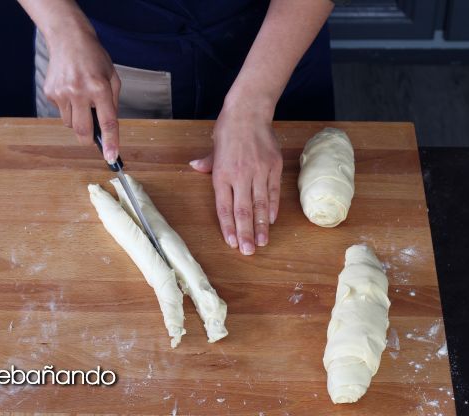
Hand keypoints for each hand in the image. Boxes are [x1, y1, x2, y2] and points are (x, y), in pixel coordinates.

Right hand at [43, 29, 120, 160]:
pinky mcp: (50, 92)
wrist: (68, 38)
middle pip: (82, 130)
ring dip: (78, 119)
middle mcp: (79, 91)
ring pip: (70, 124)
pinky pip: (61, 112)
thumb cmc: (94, 58)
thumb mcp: (113, 78)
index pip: (107, 122)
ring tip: (82, 99)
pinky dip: (68, 108)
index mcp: (99, 88)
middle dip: (89, 139)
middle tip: (93, 137)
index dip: (110, 142)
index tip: (112, 158)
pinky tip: (70, 90)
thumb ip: (112, 103)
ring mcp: (62, 92)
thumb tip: (108, 128)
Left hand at [190, 99, 282, 254]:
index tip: (232, 243)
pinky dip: (273, 208)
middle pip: (243, 211)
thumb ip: (207, 163)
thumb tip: (194, 167)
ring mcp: (259, 171)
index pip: (224, 207)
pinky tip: (272, 221)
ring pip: (261, 205)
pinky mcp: (274, 166)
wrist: (250, 111)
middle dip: (246, 233)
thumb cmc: (229, 129)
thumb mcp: (214, 147)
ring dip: (261, 226)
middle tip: (249, 251)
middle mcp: (240, 175)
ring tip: (262, 242)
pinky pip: (273, 192)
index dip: (228, 227)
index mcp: (222, 174)